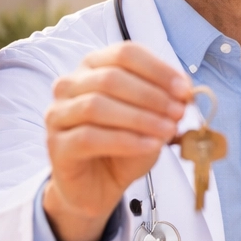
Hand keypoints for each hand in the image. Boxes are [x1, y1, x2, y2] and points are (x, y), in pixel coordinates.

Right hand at [43, 42, 190, 240]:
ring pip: (96, 106)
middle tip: (179, 113)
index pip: (125, 53)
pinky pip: (88, 138)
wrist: (98, 187)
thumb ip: (164, 103)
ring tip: (169, 130)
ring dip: (140, 117)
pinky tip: (150, 145)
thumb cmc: (123, 148)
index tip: (185, 90)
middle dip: (151, 95)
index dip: (158, 69)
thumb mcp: (151, 120)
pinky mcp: (56, 145)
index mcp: (93, 67)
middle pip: (110, 78)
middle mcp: (70, 85)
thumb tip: (185, 91)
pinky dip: (125, 140)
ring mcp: (58, 114)